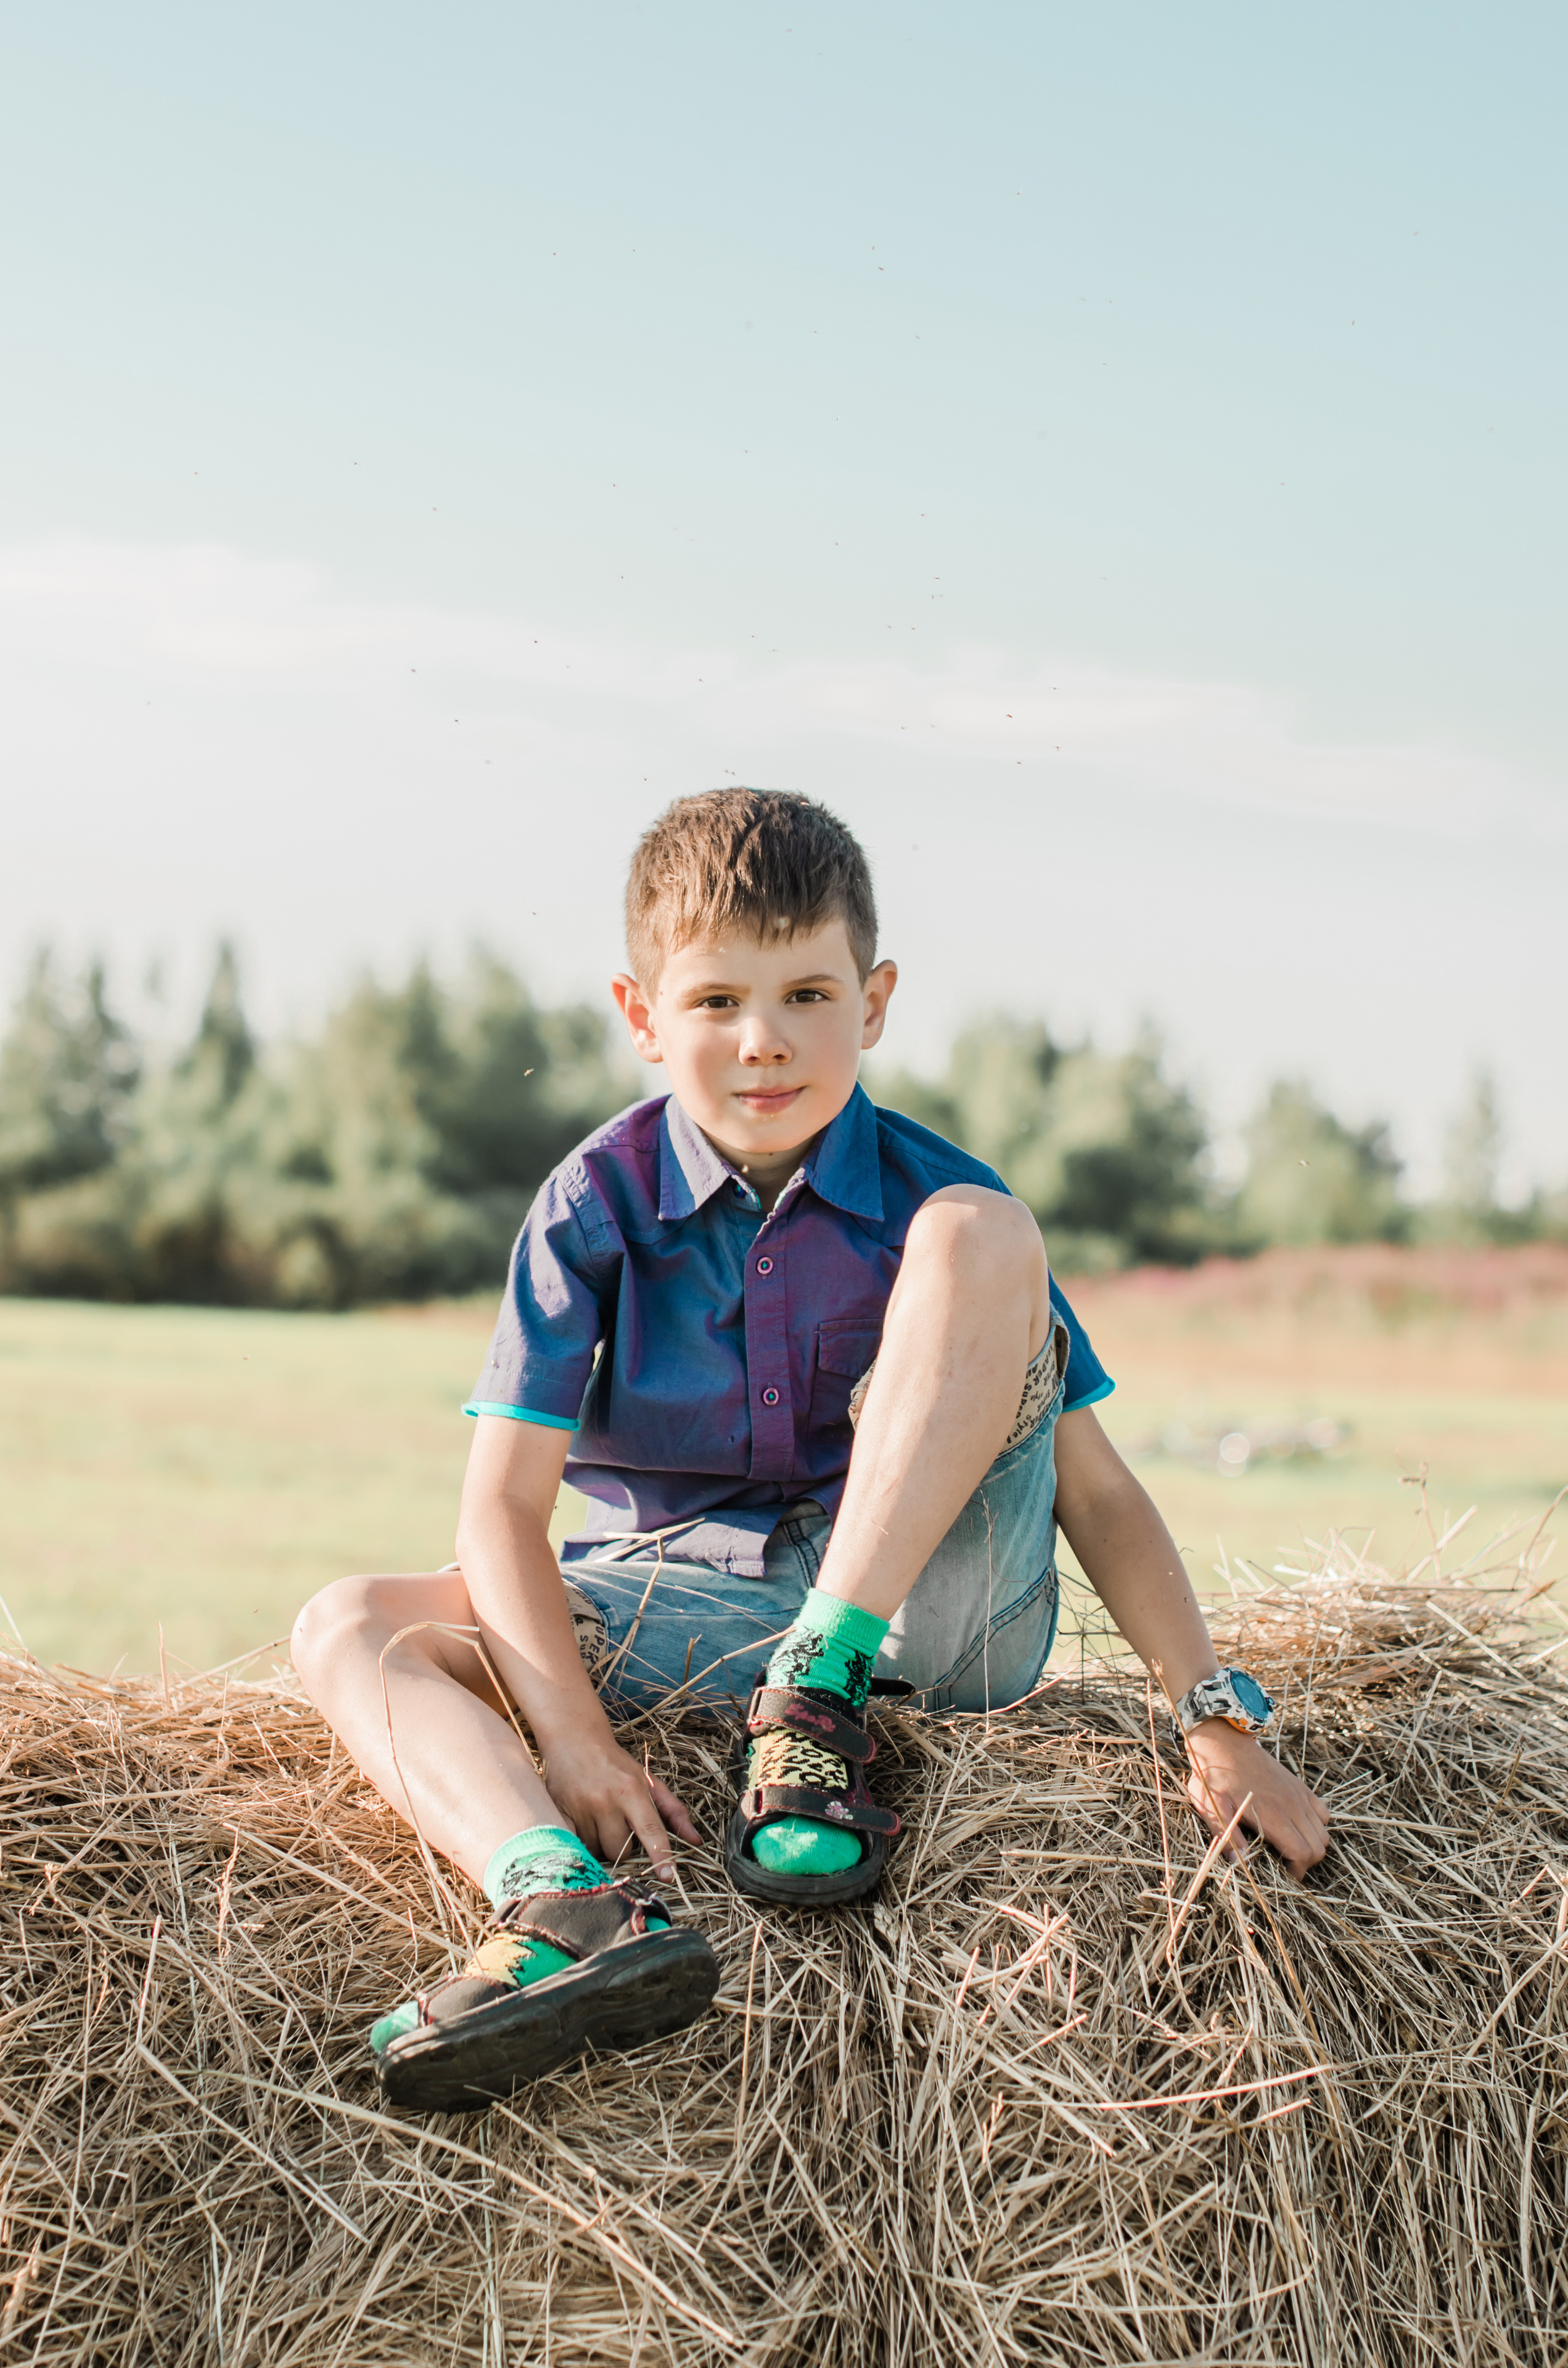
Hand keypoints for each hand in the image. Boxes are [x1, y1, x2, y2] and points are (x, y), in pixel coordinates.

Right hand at [534, 1710, 700, 1879]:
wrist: (574, 1739)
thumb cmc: (616, 1764)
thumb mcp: (648, 1781)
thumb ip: (674, 1811)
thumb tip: (696, 1841)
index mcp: (632, 1790)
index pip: (651, 1830)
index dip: (661, 1856)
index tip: (668, 1877)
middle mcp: (606, 1800)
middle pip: (620, 1851)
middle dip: (622, 1847)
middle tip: (618, 1825)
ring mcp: (580, 1808)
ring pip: (596, 1852)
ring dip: (600, 1844)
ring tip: (598, 1820)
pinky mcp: (559, 1813)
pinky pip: (574, 1846)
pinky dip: (580, 1844)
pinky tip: (582, 1827)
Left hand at [1183, 1721, 1328, 1880]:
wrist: (1223, 1742)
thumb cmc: (1214, 1776)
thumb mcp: (1212, 1807)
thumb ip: (1227, 1836)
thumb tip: (1239, 1864)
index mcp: (1272, 1815)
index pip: (1303, 1853)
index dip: (1296, 1871)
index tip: (1282, 1873)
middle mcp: (1292, 1806)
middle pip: (1318, 1847)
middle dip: (1306, 1862)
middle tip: (1285, 1863)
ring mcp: (1299, 1795)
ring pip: (1323, 1832)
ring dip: (1312, 1845)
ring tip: (1289, 1847)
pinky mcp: (1299, 1786)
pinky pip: (1323, 1812)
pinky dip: (1317, 1825)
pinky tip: (1296, 1826)